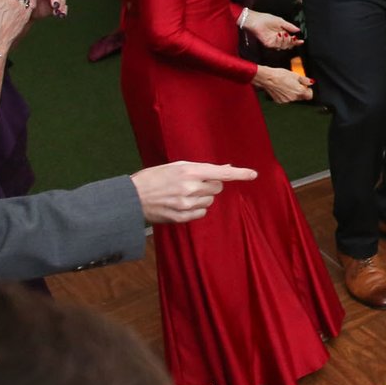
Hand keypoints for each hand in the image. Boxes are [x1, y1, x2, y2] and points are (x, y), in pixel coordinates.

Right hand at [132, 160, 259, 224]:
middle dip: (211, 184)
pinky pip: (202, 213)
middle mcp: (190, 188)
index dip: (239, 173)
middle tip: (194, 182)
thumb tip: (226, 169)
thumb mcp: (176, 166)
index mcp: (189, 171)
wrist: (132, 197)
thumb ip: (201, 168)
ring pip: (210, 201)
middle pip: (218, 187)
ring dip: (203, 196)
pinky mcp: (181, 217)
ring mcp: (186, 204)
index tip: (253, 174)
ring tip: (183, 193)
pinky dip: (197, 208)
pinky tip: (182, 203)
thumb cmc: (154, 178)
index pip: (221, 173)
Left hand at [241, 10, 302, 49]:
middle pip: (289, 45)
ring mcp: (273, 42)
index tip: (301, 41)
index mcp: (282, 33)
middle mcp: (278, 39)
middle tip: (292, 36)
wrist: (256, 20)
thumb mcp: (281, 21)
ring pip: (284, 47)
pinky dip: (279, 41)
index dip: (297, 41)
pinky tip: (278, 35)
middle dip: (292, 41)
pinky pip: (277, 46)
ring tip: (283, 33)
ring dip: (286, 40)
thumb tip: (298, 30)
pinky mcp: (268, 44)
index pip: (291, 40)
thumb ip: (289, 26)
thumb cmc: (266, 19)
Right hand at [254, 64, 313, 103]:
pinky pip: (286, 99)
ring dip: (292, 93)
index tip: (306, 87)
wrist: (267, 78)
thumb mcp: (295, 75)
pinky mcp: (280, 101)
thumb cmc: (280, 75)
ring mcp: (286, 100)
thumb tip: (311, 82)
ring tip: (286, 85)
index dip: (308, 91)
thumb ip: (305, 80)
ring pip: (293, 98)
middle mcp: (293, 98)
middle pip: (301, 97)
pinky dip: (285, 95)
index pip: (309, 96)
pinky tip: (281, 88)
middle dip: (300, 91)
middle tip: (294, 84)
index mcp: (299, 91)